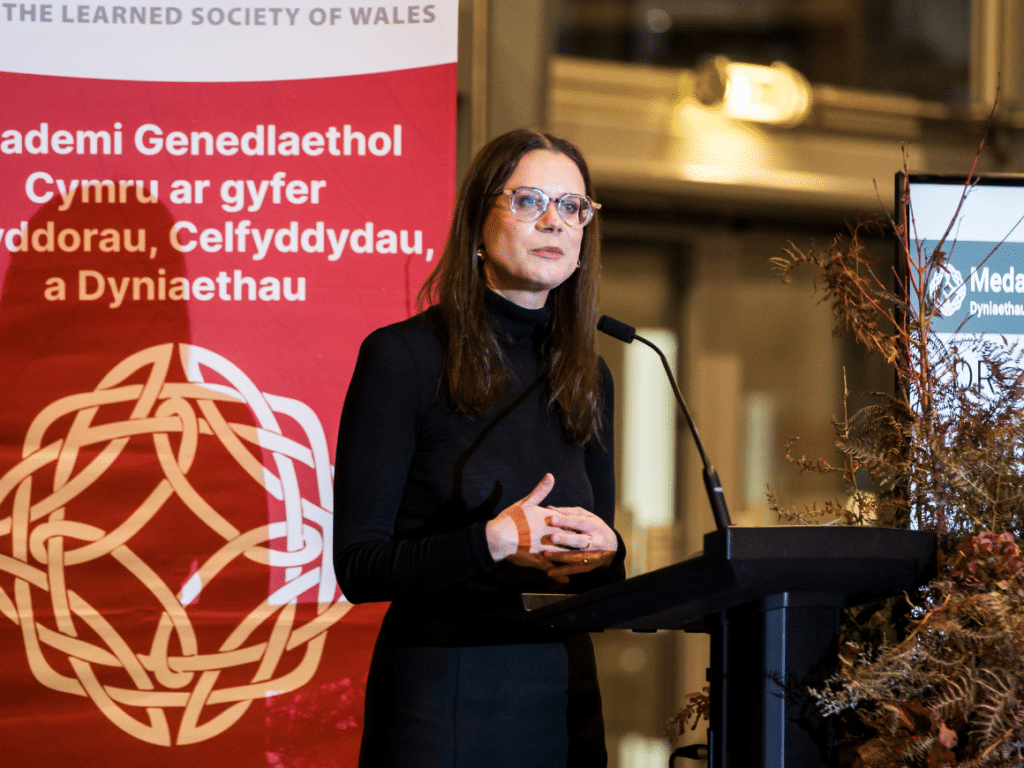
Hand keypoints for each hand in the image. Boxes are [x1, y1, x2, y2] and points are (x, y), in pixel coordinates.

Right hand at [485, 474, 617, 582]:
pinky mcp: (539, 561)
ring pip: (565, 554)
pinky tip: (567, 579)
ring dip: (575, 558)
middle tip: (593, 544)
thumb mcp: (527, 501)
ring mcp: (546, 549)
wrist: (498, 537)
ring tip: (585, 561)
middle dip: (581, 541)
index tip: (587, 526)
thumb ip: (541, 490)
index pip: (569, 522)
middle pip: (571, 538)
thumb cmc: (511, 518)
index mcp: (549, 519)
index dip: (577, 525)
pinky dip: (560, 574)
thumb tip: (550, 476)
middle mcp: (551, 534)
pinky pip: (552, 569)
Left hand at [541, 506, 617, 579]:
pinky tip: (550, 572)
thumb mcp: (586, 516)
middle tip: (552, 538)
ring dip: (561, 557)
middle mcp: (596, 541)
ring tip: (546, 554)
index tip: (551, 519)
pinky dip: (562, 571)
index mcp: (595, 525)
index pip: (580, 522)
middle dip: (566, 539)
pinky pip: (575, 569)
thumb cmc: (593, 527)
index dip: (566, 521)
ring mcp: (594, 555)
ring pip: (577, 557)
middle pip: (580, 540)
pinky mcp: (589, 567)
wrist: (612, 547)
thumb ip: (568, 512)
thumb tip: (549, 508)